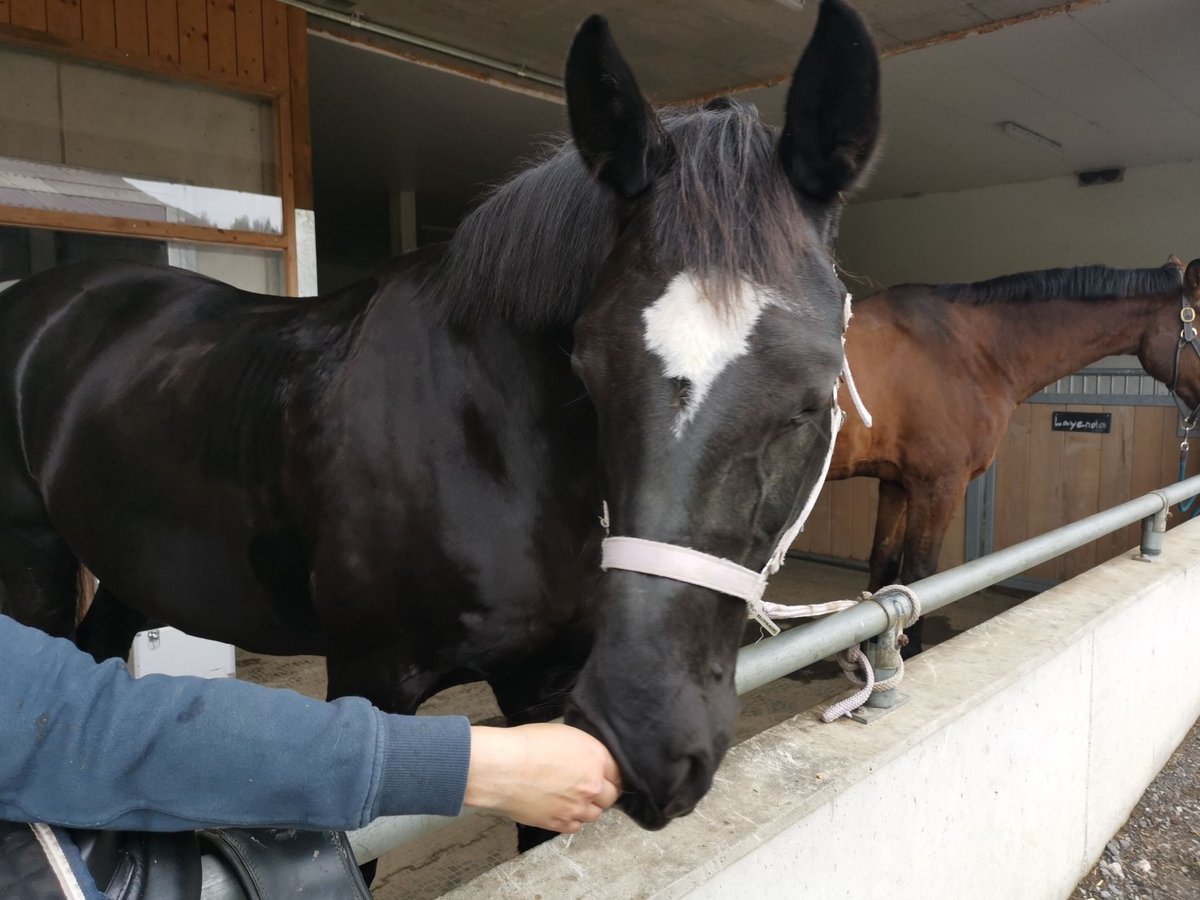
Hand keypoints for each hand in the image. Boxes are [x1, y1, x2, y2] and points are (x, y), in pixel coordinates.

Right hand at [464, 723, 621, 832]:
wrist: (500, 768)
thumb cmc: (525, 745)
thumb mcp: (563, 735)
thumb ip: (585, 751)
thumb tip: (589, 761)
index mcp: (596, 758)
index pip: (618, 773)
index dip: (609, 774)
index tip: (604, 776)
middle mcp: (592, 785)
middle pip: (610, 796)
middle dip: (602, 792)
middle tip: (587, 787)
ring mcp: (577, 807)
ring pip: (595, 814)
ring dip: (588, 807)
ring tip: (571, 798)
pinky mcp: (560, 823)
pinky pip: (576, 826)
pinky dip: (572, 819)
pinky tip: (561, 808)